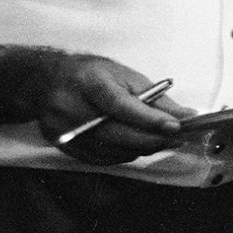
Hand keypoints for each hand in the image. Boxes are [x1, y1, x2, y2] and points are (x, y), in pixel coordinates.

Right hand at [36, 54, 193, 164]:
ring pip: (112, 150)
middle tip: (177, 138)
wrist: (46, 81)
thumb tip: (187, 116)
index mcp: (89, 83)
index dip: (149, 119)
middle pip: (117, 133)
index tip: (175, 126)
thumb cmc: (91, 74)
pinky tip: (134, 144)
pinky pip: (102, 158)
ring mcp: (64, 129)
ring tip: (158, 139)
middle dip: (152, 139)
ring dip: (141, 148)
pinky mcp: (63, 145)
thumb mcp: (125, 76)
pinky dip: (124, 153)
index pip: (120, 105)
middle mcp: (72, 108)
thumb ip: (156, 98)